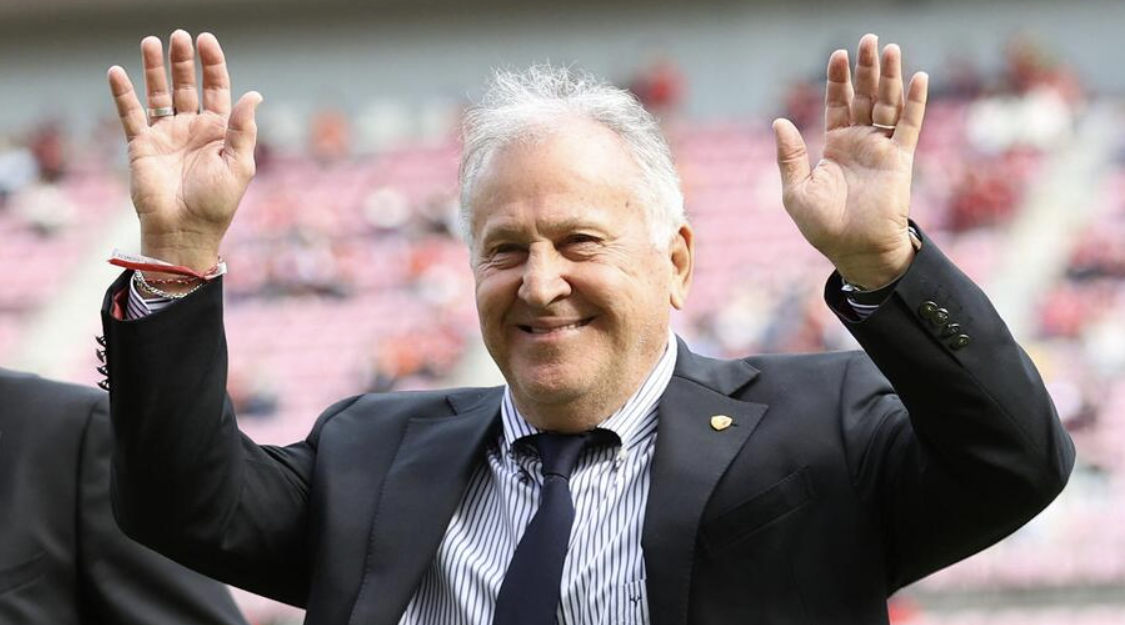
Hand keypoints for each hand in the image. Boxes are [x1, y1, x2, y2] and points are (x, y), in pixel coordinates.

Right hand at [108, 30, 260, 272]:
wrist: (184, 231)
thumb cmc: (216, 204)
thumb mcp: (239, 165)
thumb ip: (243, 129)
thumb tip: (254, 94)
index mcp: (219, 132)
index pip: (217, 89)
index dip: (212, 65)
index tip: (206, 41)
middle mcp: (192, 129)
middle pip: (186, 85)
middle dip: (183, 61)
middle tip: (179, 36)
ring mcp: (166, 136)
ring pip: (158, 94)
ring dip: (155, 69)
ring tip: (151, 42)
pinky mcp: (141, 146)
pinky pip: (130, 115)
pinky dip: (123, 94)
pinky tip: (117, 72)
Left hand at [772, 34, 928, 288]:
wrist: (855, 250)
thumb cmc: (824, 227)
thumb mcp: (796, 192)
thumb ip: (789, 157)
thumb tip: (779, 122)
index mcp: (834, 146)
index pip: (837, 104)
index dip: (838, 80)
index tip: (838, 54)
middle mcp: (859, 143)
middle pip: (864, 96)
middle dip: (866, 69)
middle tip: (868, 40)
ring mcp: (881, 149)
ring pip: (887, 104)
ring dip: (889, 77)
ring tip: (890, 49)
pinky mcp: (900, 160)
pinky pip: (909, 126)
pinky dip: (914, 102)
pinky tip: (918, 78)